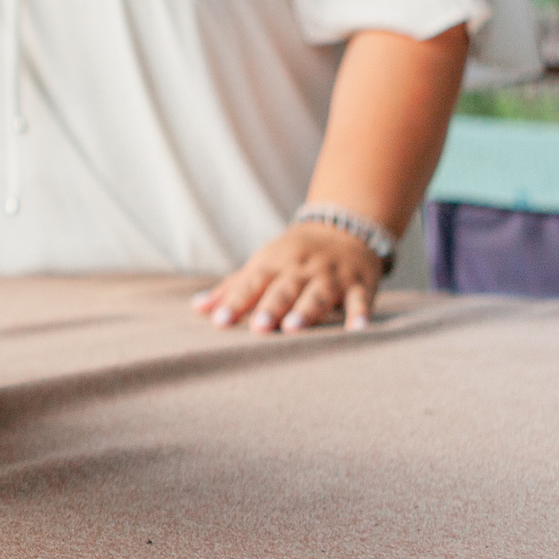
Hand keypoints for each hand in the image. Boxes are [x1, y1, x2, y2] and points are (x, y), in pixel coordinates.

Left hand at [193, 222, 382, 334]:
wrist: (344, 228)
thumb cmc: (294, 256)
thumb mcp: (264, 264)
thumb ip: (233, 288)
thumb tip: (197, 308)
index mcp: (274, 263)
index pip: (251, 282)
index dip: (235, 300)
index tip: (218, 320)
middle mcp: (302, 268)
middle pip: (284, 288)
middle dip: (270, 307)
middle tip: (258, 328)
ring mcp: (332, 276)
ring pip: (318, 294)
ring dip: (307, 311)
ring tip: (294, 329)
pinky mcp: (360, 284)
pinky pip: (361, 300)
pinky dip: (361, 314)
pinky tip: (357, 330)